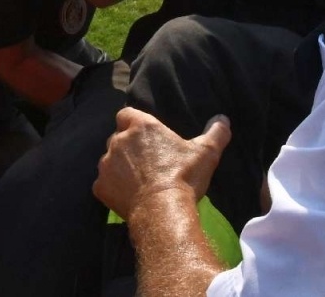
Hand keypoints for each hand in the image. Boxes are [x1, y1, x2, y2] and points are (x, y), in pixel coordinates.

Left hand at [94, 109, 230, 219]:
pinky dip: (113, 189)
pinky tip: (129, 197)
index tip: (145, 136)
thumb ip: (215, 133)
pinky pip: (104, 184)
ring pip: (109, 161)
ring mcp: (106, 163)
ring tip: (138, 182)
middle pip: (118, 138)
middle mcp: (118, 140)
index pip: (126, 114)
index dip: (133, 123)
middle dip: (128, 148)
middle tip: (147, 163)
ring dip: (119, 168)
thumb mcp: (206, 153)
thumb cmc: (184, 177)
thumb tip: (223, 119)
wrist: (163, 210)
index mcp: (141, 126)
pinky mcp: (100, 186)